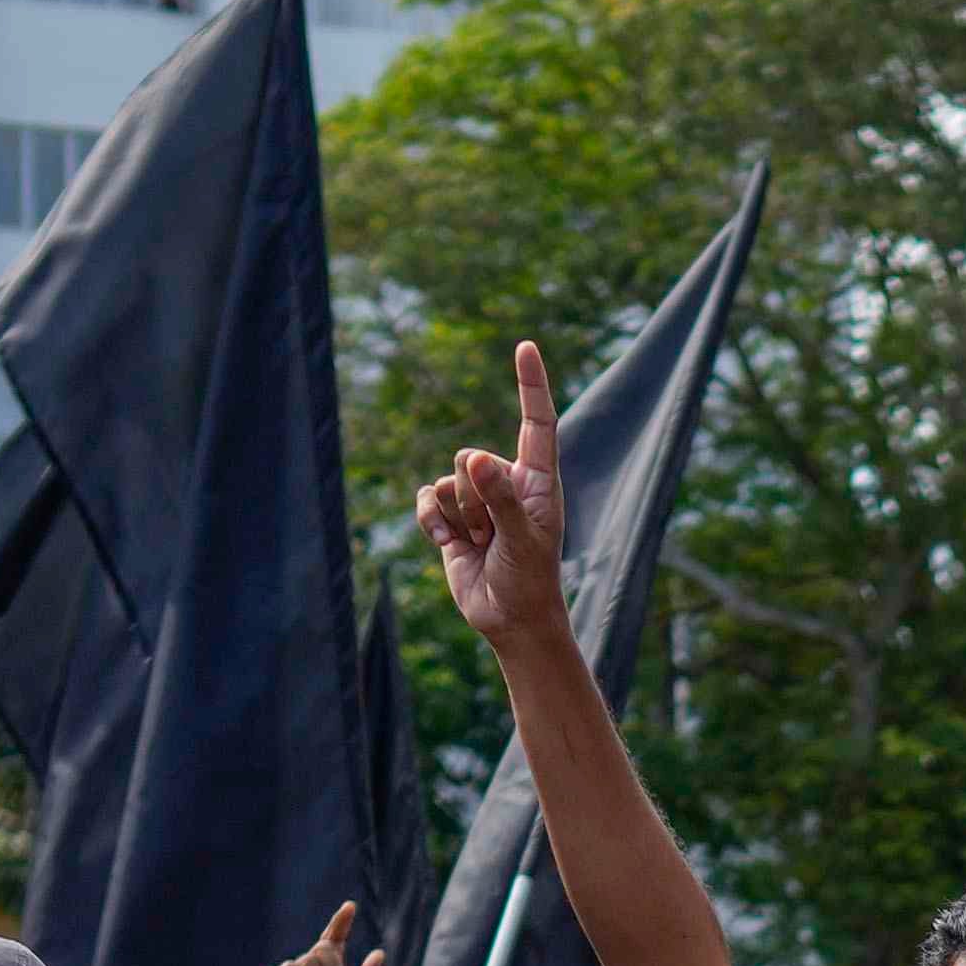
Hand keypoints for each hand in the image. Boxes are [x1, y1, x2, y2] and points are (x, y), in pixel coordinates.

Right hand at [415, 341, 575, 654]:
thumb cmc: (529, 579)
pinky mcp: (451, 516)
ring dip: (459, 518)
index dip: (530, 384)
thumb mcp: (522, 539)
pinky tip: (451, 545)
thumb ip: (501, 499)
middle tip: (494, 536)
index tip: (526, 347)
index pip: (537, 421)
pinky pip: (428, 499)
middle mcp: (507, 480)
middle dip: (475, 500)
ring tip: (482, 545)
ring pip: (448, 481)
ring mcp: (477, 497)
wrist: (510, 619)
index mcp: (538, 479)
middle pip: (470, 458)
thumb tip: (474, 459)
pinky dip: (433, 522)